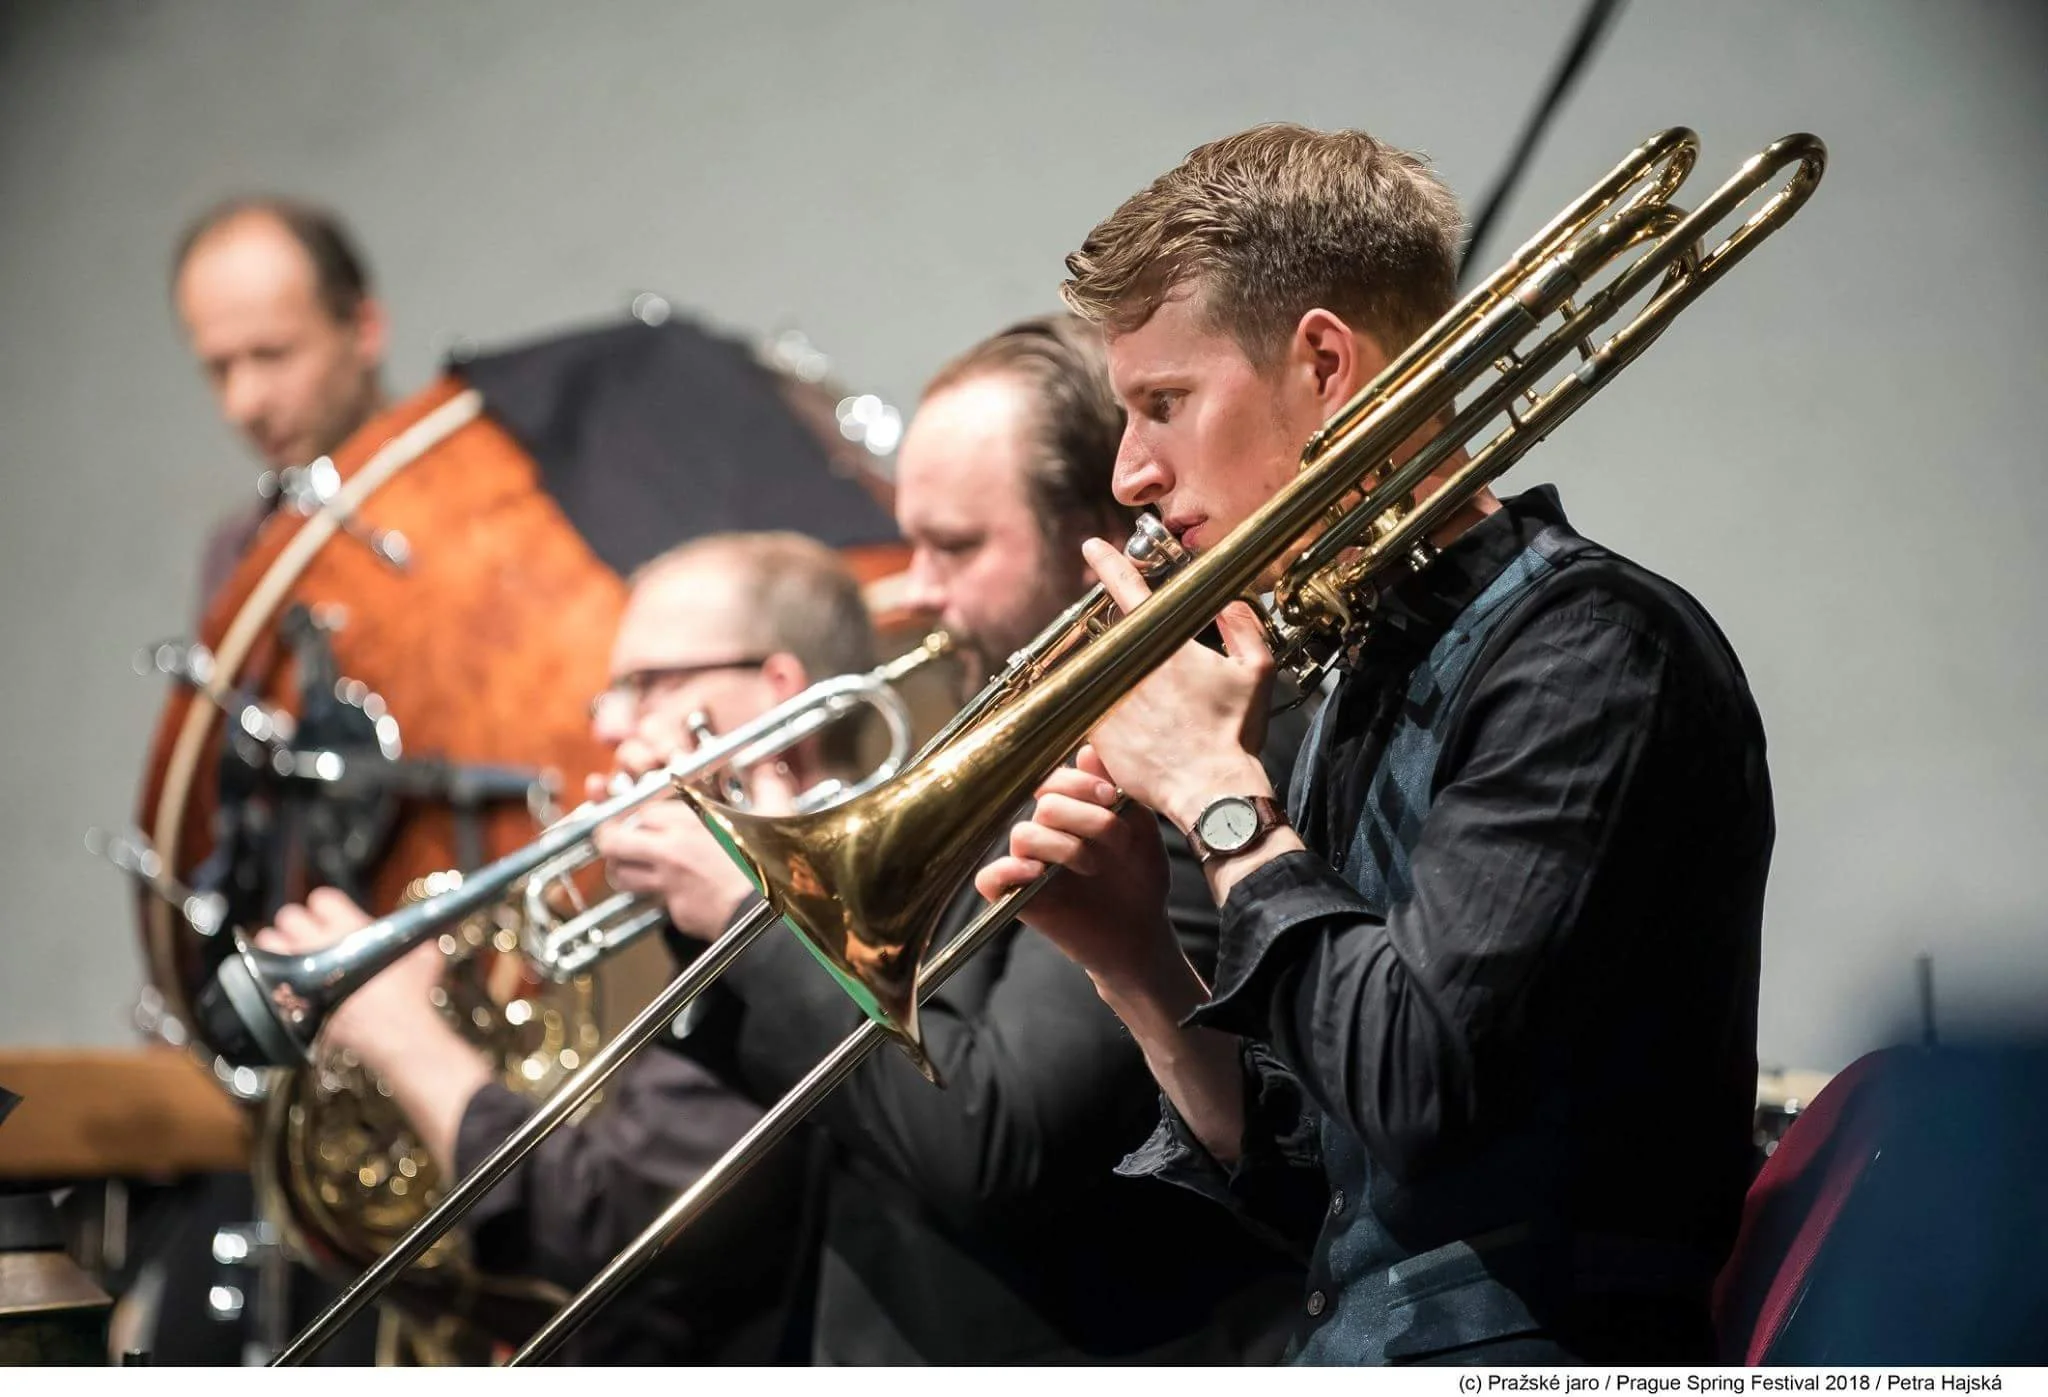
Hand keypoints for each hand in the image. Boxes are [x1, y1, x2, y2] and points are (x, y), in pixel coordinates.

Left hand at [253, 887, 444, 1071]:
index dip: (327, 907)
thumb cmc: (411, 994)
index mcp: (348, 925)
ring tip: (289, 955)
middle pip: (289, 915)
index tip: (333, 917)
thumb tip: (420, 942)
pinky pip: (266, 979)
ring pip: (268, 942)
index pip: (322, 898)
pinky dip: (272, 978)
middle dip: (297, 924)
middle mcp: (318, 942)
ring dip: (277, 946)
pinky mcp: (292, 998)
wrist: (396, 1034)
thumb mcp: (424, 959)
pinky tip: (284, 983)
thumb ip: (414, 942)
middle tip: (309, 935)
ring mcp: (301, 971)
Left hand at [591, 796, 760, 941]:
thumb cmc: (772, 863)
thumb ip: (768, 785)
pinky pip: (649, 902)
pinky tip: (664, 894)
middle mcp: (671, 850)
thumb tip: (767, 767)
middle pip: (613, 840)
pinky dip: (652, 898)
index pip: (642, 810)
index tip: (642, 816)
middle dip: (608, 839)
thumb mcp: (775, 814)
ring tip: (627, 868)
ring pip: (620, 875)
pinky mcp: (673, 910)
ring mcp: (668, 882)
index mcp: (690, 821)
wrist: (771, 910)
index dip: (638, 813)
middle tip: (611, 840)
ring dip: (621, 871)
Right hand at [974, 747, 1187, 995]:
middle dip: (1085, 817)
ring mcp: (1030, 865)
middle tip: (1116, 839)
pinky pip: (989, 879)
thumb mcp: (1140, 830)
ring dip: (1063, 846)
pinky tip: (1037, 874)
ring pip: (1022, 834)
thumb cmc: (1140, 879)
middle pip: (1045, 804)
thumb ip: (1118, 792)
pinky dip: (1007, 872)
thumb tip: (1088, 752)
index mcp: (1071, 813)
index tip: (1112, 797)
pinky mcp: (1019, 898)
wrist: (1142, 932)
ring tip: (1092, 866)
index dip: (1081, 783)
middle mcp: (1046, 834)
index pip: (1056, 780)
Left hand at [1079, 537, 1277, 830]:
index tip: (1093, 547)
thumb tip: (1232, 601)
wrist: (1209, 789)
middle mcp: (1129, 664)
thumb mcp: (1256, 671)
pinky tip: (1144, 737)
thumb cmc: (1232, 734)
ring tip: (1159, 717)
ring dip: (1124, 684)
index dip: (1109, 562)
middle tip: (1160, 680)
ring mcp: (1108, 696)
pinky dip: (1114, 716)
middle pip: (1116, 634)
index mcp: (1164, 642)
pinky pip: (1097, 710)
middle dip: (1132, 648)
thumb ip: (1243, 625)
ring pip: (1104, 673)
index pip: (1128, 588)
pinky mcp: (1096, 728)